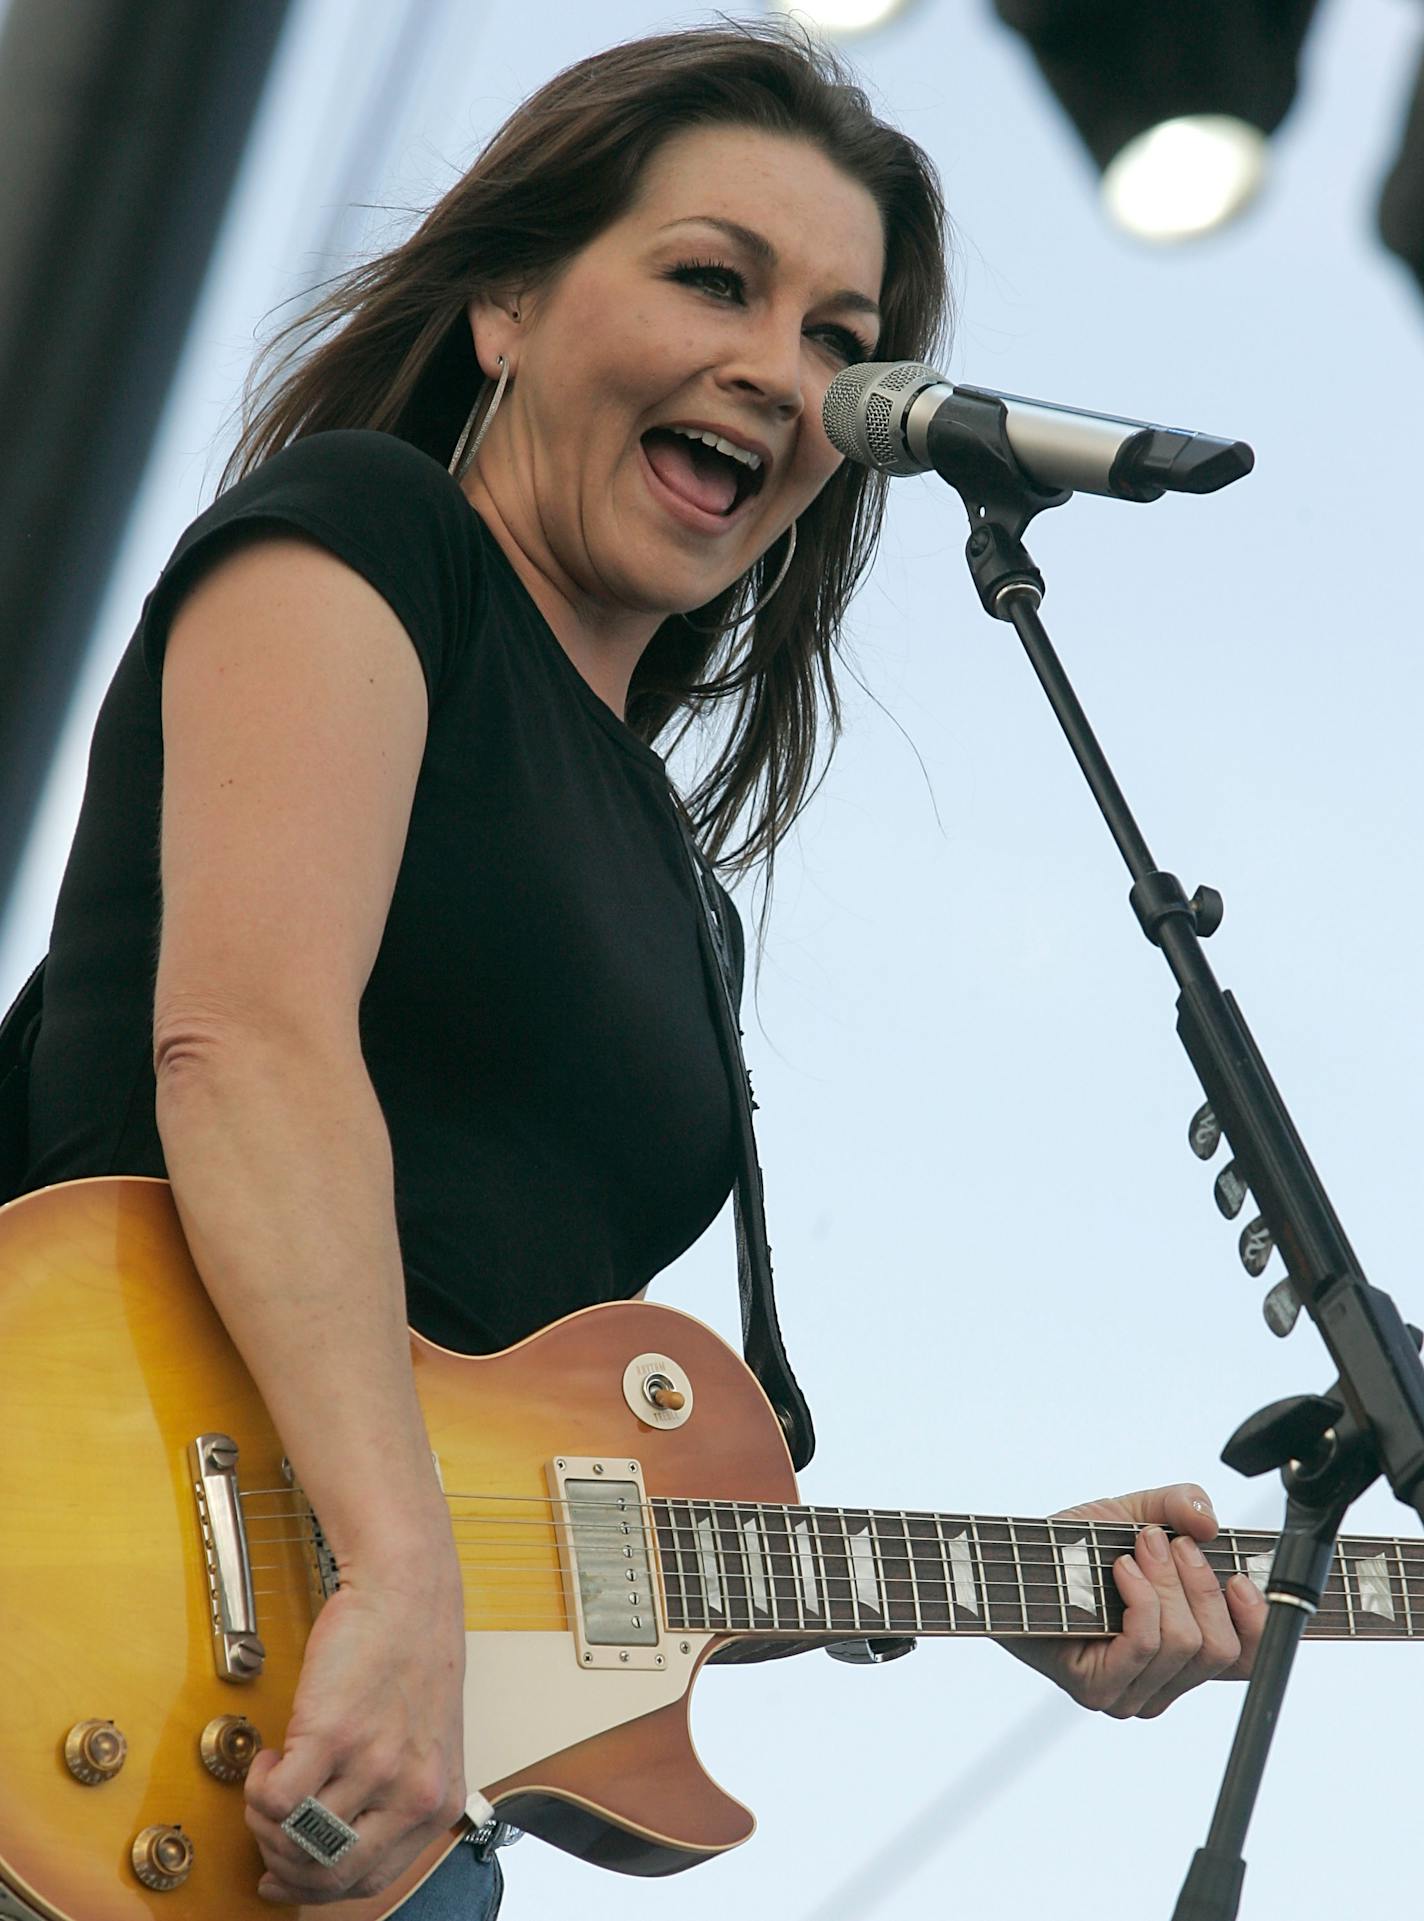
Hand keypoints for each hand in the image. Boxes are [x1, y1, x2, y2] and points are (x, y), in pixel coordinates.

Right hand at [243, 1555, 466, 1902]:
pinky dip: (258, 1786)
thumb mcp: (425, 1743)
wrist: (406, 1591)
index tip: (285, 1874)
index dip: (317, 1885)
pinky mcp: (333, 1734)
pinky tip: (271, 1754)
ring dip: (265, 1819)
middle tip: (267, 1831)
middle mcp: (412, 1793)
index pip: (368, 1881)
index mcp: (437, 1803)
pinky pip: (275, 1800)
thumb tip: (329, 1851)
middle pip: (329, 1874)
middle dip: (284, 1863)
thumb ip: (394, 1797)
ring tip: (271, 1779)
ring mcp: (374, 1765)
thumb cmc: (409, 1658)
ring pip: (295, 1840)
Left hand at [1000, 1483, 1265, 1718]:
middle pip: (1219, 1646)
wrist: (1013, 1562)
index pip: (1250, 1662)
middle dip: (1198, 1582)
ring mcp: (1132, 1694)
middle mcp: (1164, 1684)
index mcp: (1186, 1654)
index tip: (1241, 1577)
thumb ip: (1179, 1507)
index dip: (1259, 1624)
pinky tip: (1121, 1570)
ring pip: (1185, 1642)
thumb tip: (1210, 1521)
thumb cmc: (1075, 1547)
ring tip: (1137, 1547)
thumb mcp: (1136, 1513)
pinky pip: (1145, 1644)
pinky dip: (1141, 1597)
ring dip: (1166, 1581)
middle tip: (1166, 1542)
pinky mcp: (1097, 1689)